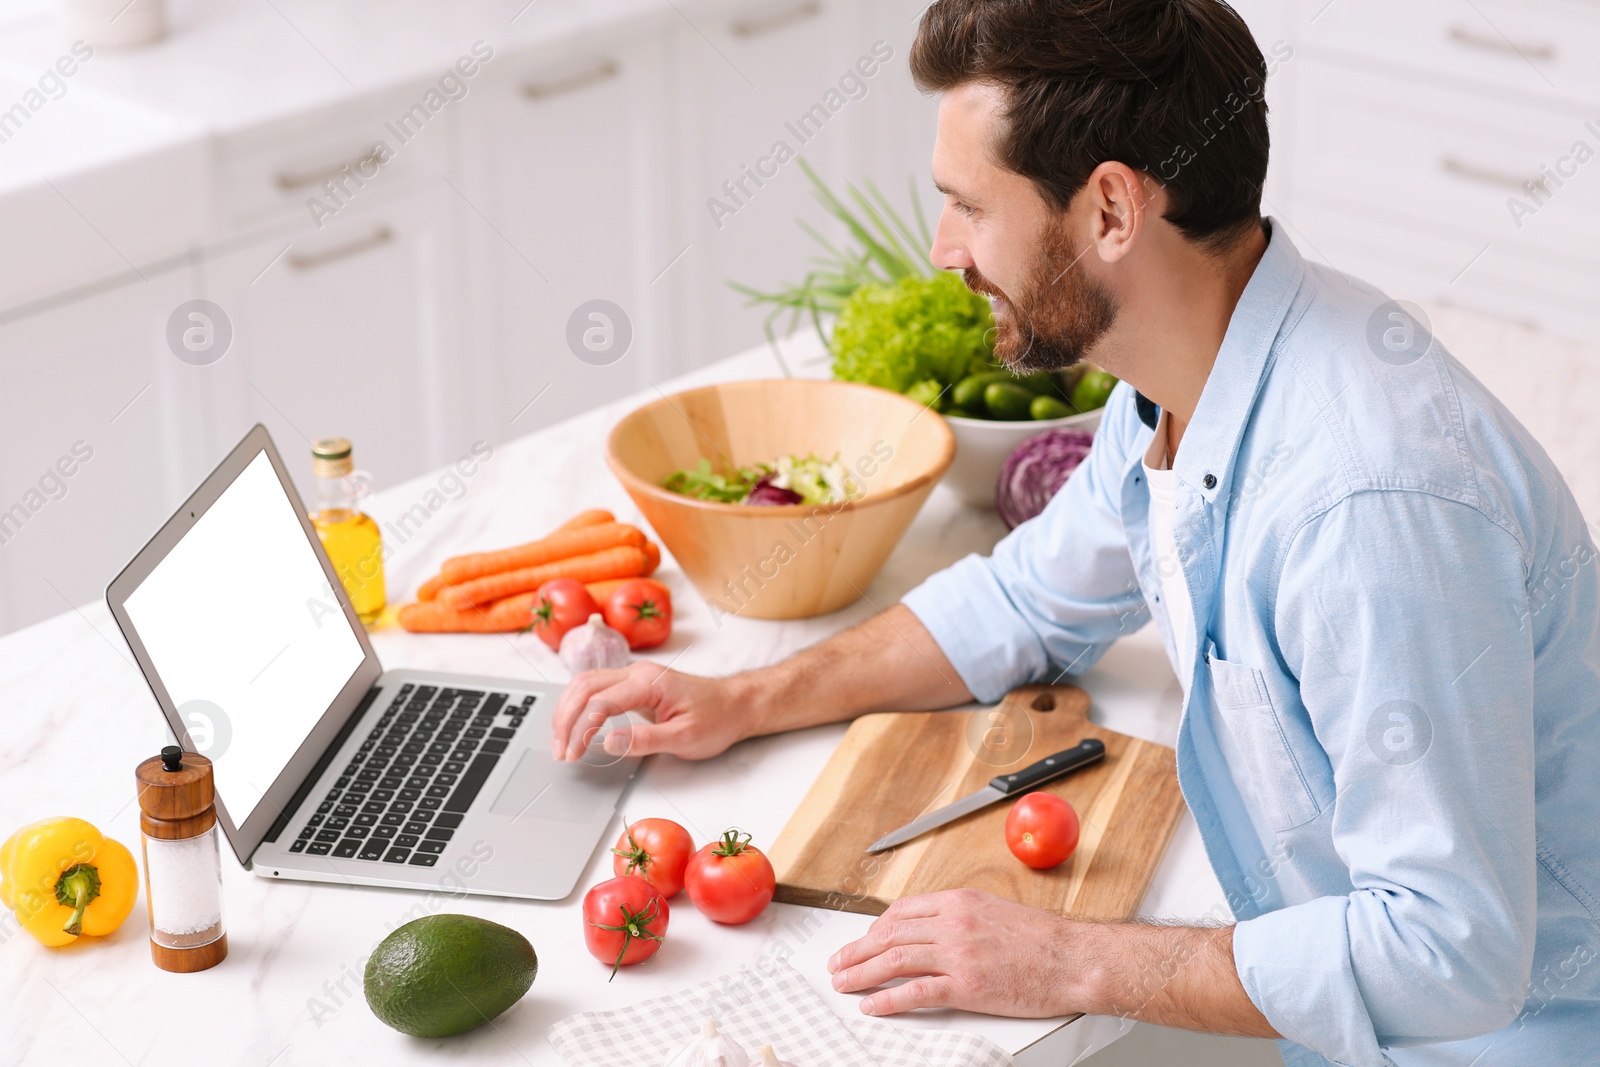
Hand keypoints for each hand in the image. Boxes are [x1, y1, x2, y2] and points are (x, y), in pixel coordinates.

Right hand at [549, 661, 756, 761]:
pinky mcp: (633, 682)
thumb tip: (607, 742)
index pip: (599, 702)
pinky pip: (595, 686)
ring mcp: (634, 674)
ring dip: (567, 710)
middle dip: (564, 719)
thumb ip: (645, 740)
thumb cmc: (716, 719)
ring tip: (562, 742)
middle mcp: (638, 672)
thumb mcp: (685, 738)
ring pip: (584, 682)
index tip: (573, 755)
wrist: (735, 704)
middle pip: (583, 686)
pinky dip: (578, 705)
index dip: (579, 730)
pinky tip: (573, 725)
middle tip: (560, 751)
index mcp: (649, 683)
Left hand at [828, 889, 1083, 1017]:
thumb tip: (930, 928)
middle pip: (889, 935)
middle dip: (856, 951)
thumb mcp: (994, 910)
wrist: (1074, 959)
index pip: (901, 912)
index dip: (874, 929)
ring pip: (895, 961)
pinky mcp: (967, 986)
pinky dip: (888, 999)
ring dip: (862, 973)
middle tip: (838, 964)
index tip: (862, 942)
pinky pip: (916, 992)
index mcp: (958, 901)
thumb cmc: (1043, 939)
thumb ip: (960, 916)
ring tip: (843, 984)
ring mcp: (958, 954)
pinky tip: (872, 1005)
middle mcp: (953, 923)